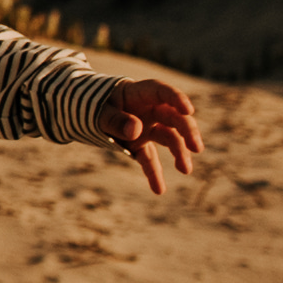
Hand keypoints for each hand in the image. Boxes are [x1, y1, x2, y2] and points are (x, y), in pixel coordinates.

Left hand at [97, 76, 201, 196]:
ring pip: (169, 138)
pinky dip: (153, 174)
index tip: (189, 110)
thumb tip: (136, 130)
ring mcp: (147, 128)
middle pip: (174, 118)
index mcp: (139, 94)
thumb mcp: (98, 111)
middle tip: (196, 148)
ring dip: (179, 153)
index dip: (176, 99)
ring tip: (186, 170)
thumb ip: (114, 120)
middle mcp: (149, 111)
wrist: (85, 113)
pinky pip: (149, 159)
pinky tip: (159, 190)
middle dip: (187, 131)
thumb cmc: (94, 104)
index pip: (162, 92)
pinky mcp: (139, 145)